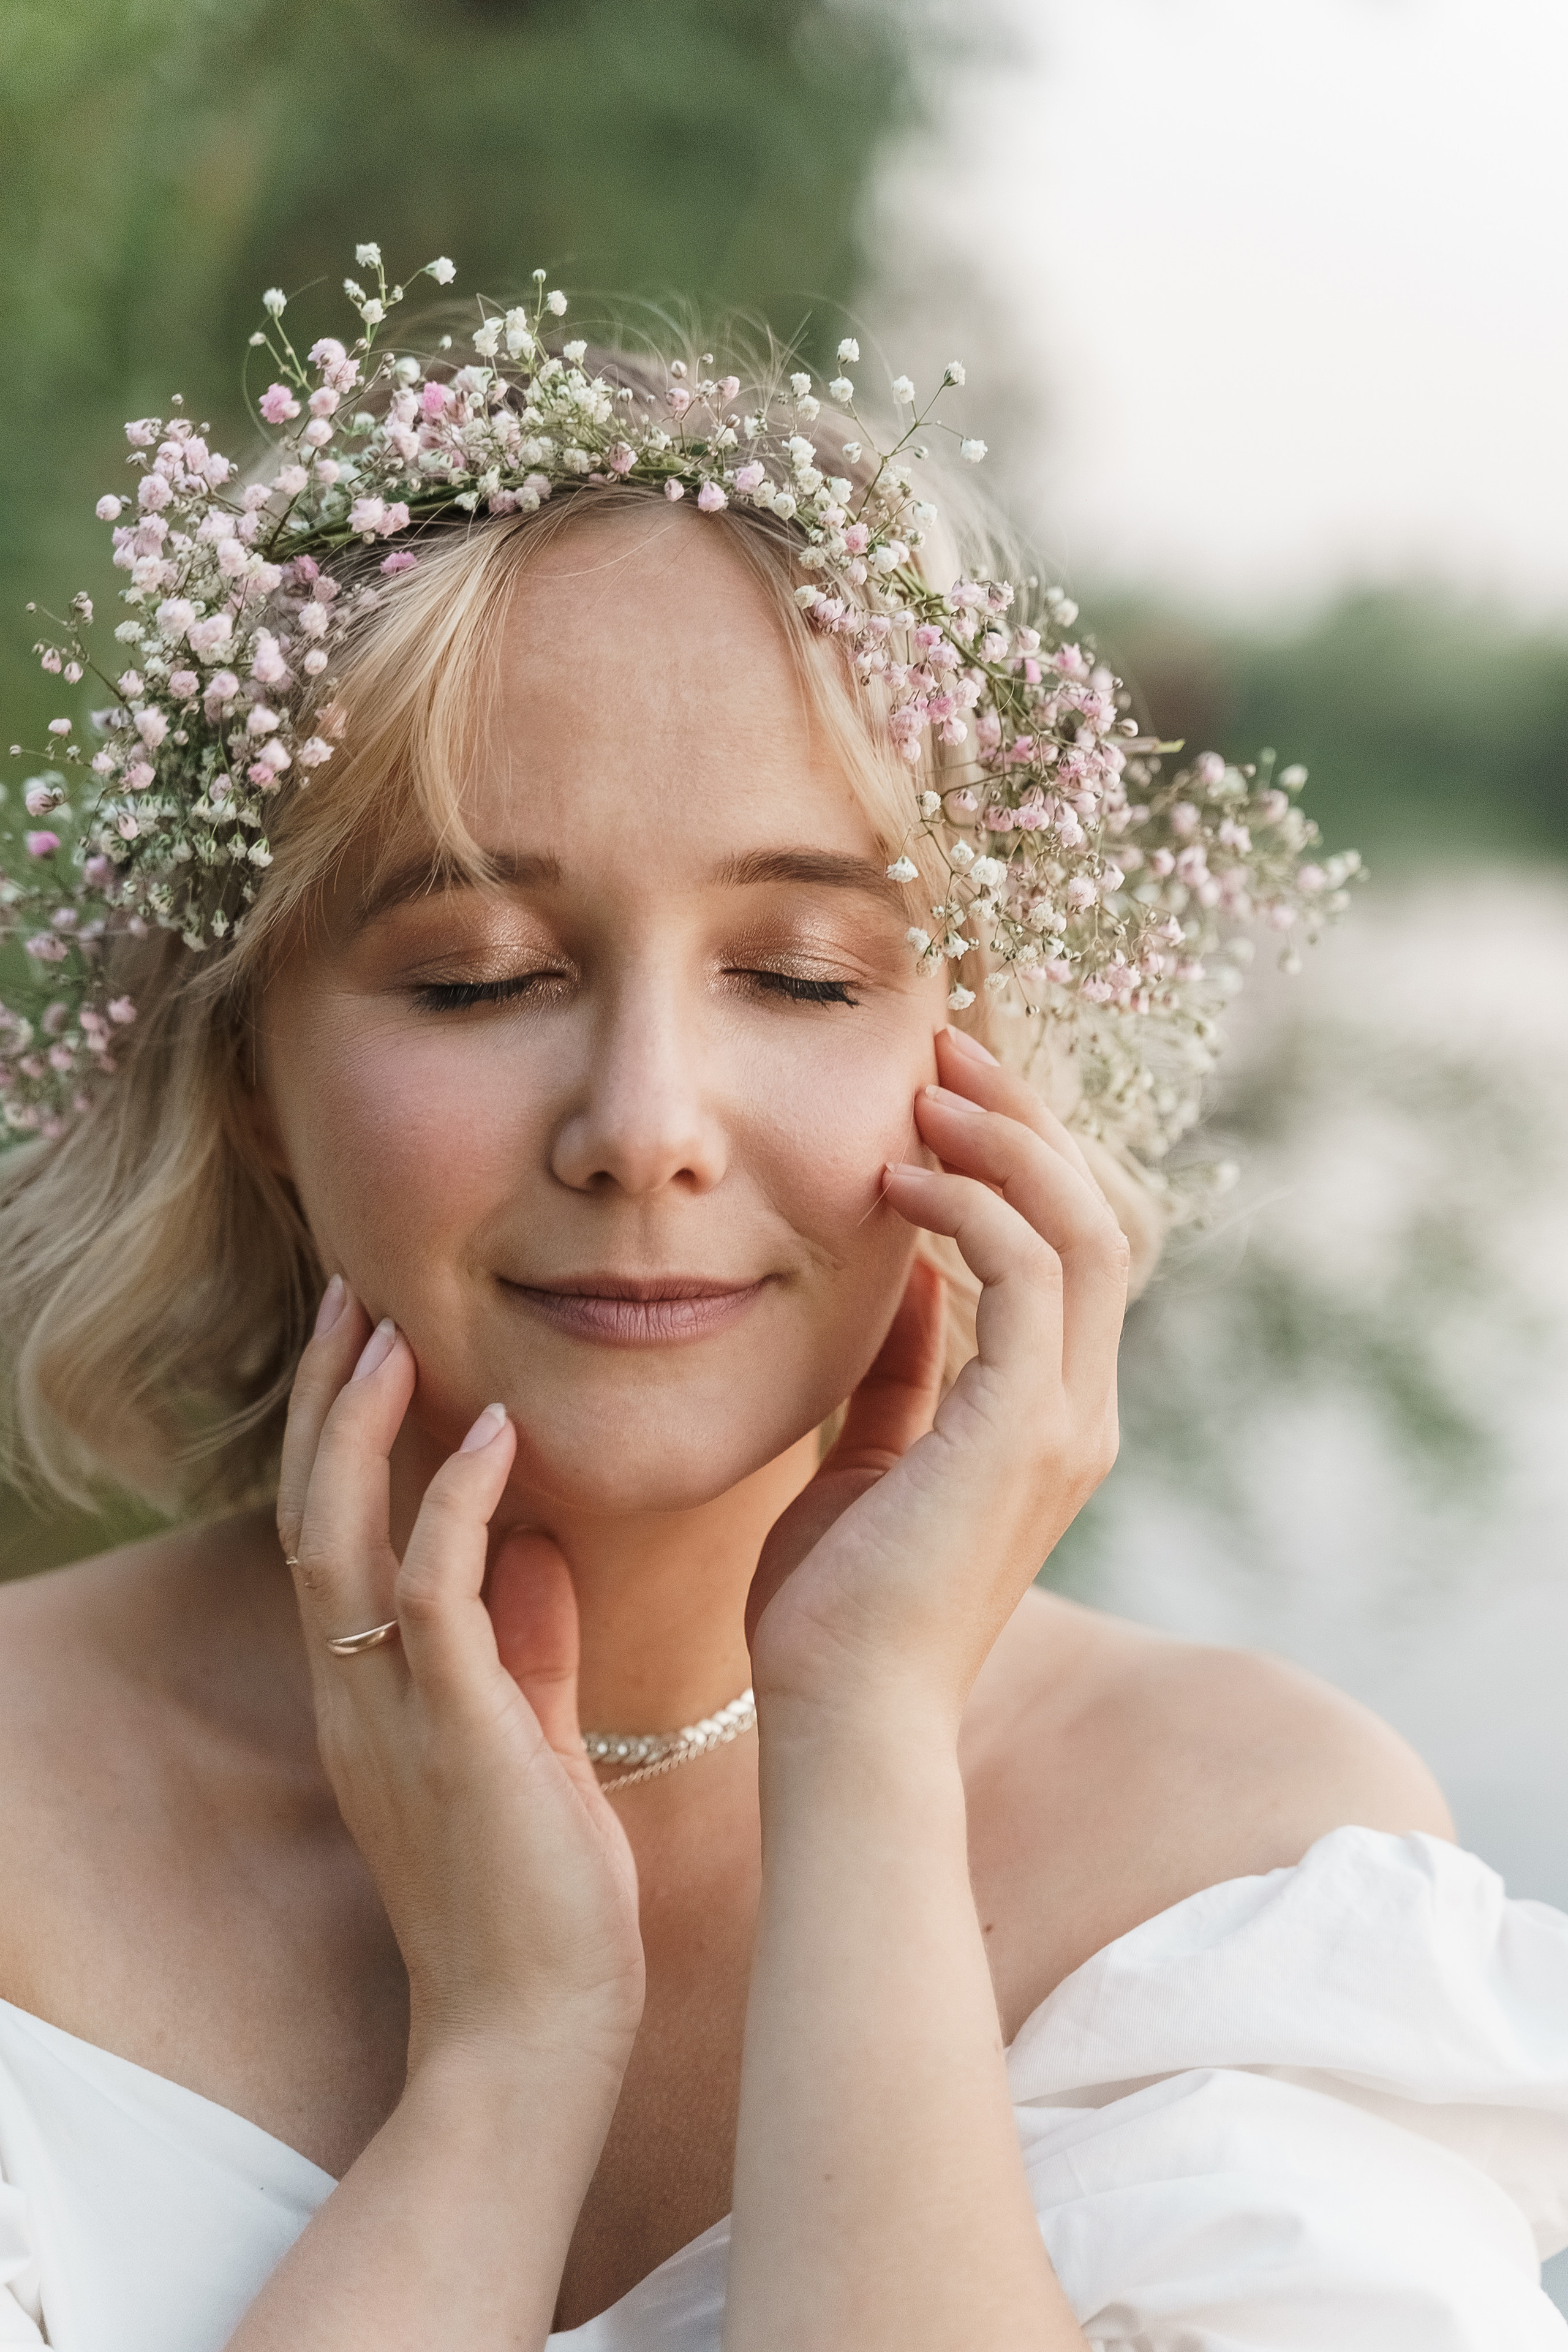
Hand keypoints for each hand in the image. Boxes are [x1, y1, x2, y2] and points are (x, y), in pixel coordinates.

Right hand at [276, 1288, 643, 2076]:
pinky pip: (429, 1590)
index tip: (374, 1345)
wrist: (536, 2040)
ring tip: (391, 1329)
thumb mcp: (526, 1744)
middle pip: (306, 1512)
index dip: (341, 1436)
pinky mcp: (450, 1731)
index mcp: (370, 1695)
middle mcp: (354, 1693)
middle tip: (356, 1298)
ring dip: (362, 1425)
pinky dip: (452, 1501)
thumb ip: (522, 1649)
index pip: (331, 1536)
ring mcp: (387, 1713)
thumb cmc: (541, 1900)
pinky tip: (489, 1430)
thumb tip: (537, 1547)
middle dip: (329, 1401)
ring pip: (337, 1534)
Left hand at [745, 1025, 1128, 1729]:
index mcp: (1049, 1419)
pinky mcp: (1023, 1429)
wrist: (840, 1719)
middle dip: (1023, 1120)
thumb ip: (904, 1372)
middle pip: (1093, 1215)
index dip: (1019, 1157)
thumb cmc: (837, 1607)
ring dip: (1004, 1141)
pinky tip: (895, 1178)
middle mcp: (1079, 1413)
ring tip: (923, 1086)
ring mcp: (1065, 1421)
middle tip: (943, 1048)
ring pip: (1078, 1227)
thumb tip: (909, 1278)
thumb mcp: (870, 1459)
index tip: (940, 1091)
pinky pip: (1024, 1271)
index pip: (1068, 1250)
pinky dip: (971, 1205)